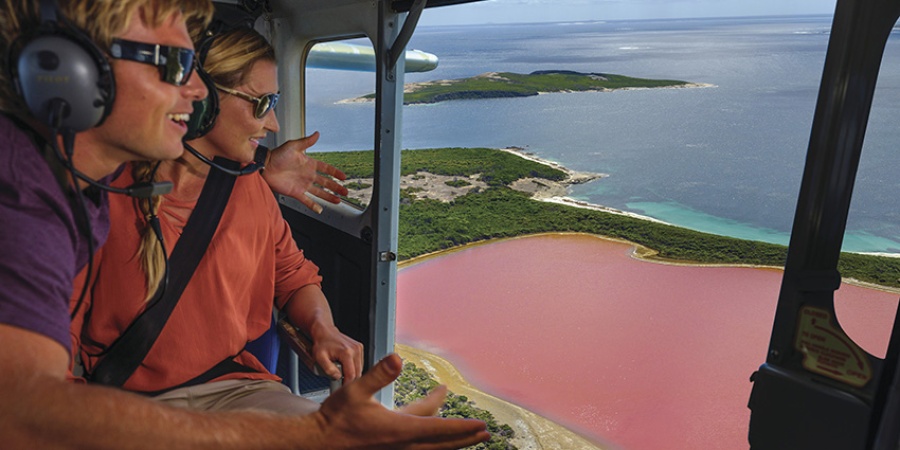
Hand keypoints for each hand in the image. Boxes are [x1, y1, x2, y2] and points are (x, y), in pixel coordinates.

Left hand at [262, 131, 348, 212]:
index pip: (326, 169)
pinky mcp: (296, 192)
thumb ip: (306, 142)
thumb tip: (317, 134)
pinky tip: (320, 209)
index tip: (343, 176)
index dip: (335, 172)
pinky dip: (313, 206)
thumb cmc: (277, 155)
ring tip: (338, 201)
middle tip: (345, 191)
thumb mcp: (293, 146)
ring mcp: (302, 185)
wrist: (264, 166)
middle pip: (326, 183)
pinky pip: (306, 200)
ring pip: (319, 193)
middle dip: (336, 187)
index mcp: (309, 164)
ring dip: (329, 197)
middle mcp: (307, 175)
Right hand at [308, 354, 489, 449]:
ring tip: (466, 437)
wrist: (319, 441)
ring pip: (431, 447)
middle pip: (441, 443)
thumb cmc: (336, 416)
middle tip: (484, 433)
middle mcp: (402, 445)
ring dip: (451, 442)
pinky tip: (434, 438)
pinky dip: (433, 442)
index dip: (462, 428)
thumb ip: (379, 374)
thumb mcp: (355, 389)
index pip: (439, 429)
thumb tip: (398, 358)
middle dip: (464, 437)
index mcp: (398, 430)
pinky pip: (420, 447)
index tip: (480, 426)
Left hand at [311, 326, 363, 381]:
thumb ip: (328, 369)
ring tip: (341, 370)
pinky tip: (345, 365)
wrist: (325, 332)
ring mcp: (359, 348)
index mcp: (347, 352)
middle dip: (349, 379)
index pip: (352, 375)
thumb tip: (337, 377)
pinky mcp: (360, 348)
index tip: (341, 387)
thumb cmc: (322, 343)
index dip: (346, 383)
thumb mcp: (319, 357)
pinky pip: (359, 363)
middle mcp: (355, 349)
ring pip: (360, 369)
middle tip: (339, 380)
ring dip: (352, 373)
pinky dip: (353, 367)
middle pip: (357, 373)